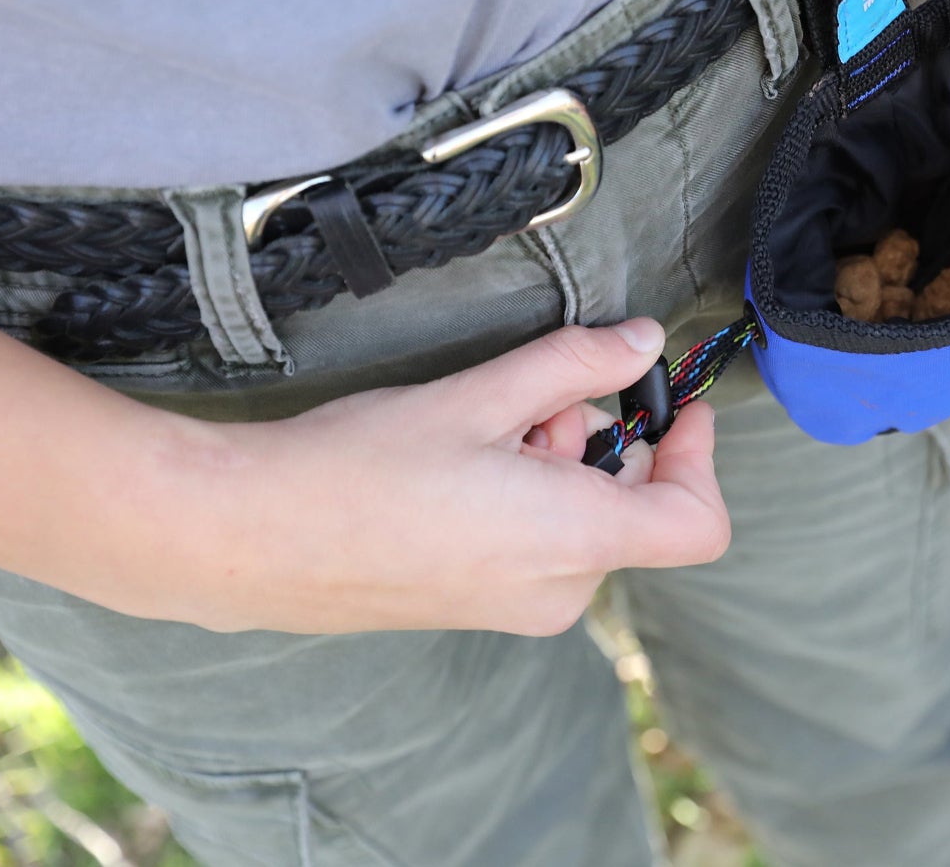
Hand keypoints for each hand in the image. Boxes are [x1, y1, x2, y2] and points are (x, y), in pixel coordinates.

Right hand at [105, 320, 727, 634]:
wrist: (250, 539)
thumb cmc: (359, 468)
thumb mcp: (482, 396)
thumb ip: (576, 365)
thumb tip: (647, 341)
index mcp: (573, 543)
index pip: (699, 524)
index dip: (699, 457)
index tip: (675, 405)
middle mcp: (560, 592)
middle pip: (636, 505)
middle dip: (600, 439)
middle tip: (529, 402)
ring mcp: (520, 608)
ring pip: (588, 519)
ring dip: (560, 462)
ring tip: (483, 431)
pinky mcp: (484, 608)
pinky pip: (544, 545)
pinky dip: (531, 495)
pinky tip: (463, 465)